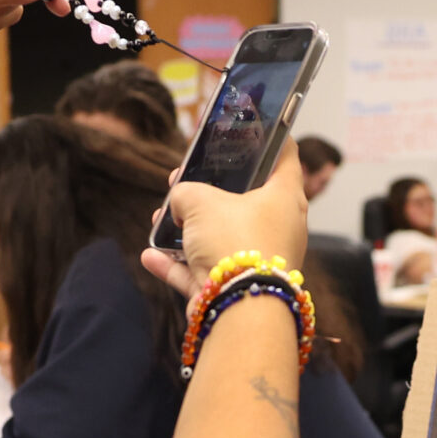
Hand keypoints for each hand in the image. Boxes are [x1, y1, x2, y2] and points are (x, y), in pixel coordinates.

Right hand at [140, 144, 309, 299]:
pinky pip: (204, 272)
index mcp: (285, 198)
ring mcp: (258, 262)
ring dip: (189, 230)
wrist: (240, 308)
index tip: (253, 129)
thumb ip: (185, 193)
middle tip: (185, 180)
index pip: (286, 156)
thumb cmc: (234, 242)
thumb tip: (179, 202)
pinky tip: (150, 256)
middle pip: (247, 200)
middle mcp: (278, 228)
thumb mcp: (200, 201)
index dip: (270, 139)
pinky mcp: (237, 289)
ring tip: (161, 217)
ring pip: (221, 238)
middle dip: (211, 191)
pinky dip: (177, 265)